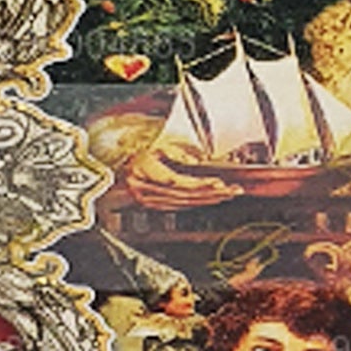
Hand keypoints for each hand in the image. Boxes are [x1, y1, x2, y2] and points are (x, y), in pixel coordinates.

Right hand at [126, 144, 241, 207]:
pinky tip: (209, 200)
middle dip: (210, 193)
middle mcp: (143, 188)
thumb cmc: (139, 151)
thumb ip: (177, 152)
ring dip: (207, 200)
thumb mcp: (158, 144)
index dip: (198, 183)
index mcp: (143, 169)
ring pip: (182, 203)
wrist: (119, 164)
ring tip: (226, 195)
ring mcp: (146, 199)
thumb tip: (197, 161)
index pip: (176, 181)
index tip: (218, 182)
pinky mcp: (151, 205)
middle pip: (183, 194)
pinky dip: (196, 203)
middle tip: (231, 191)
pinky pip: (177, 206)